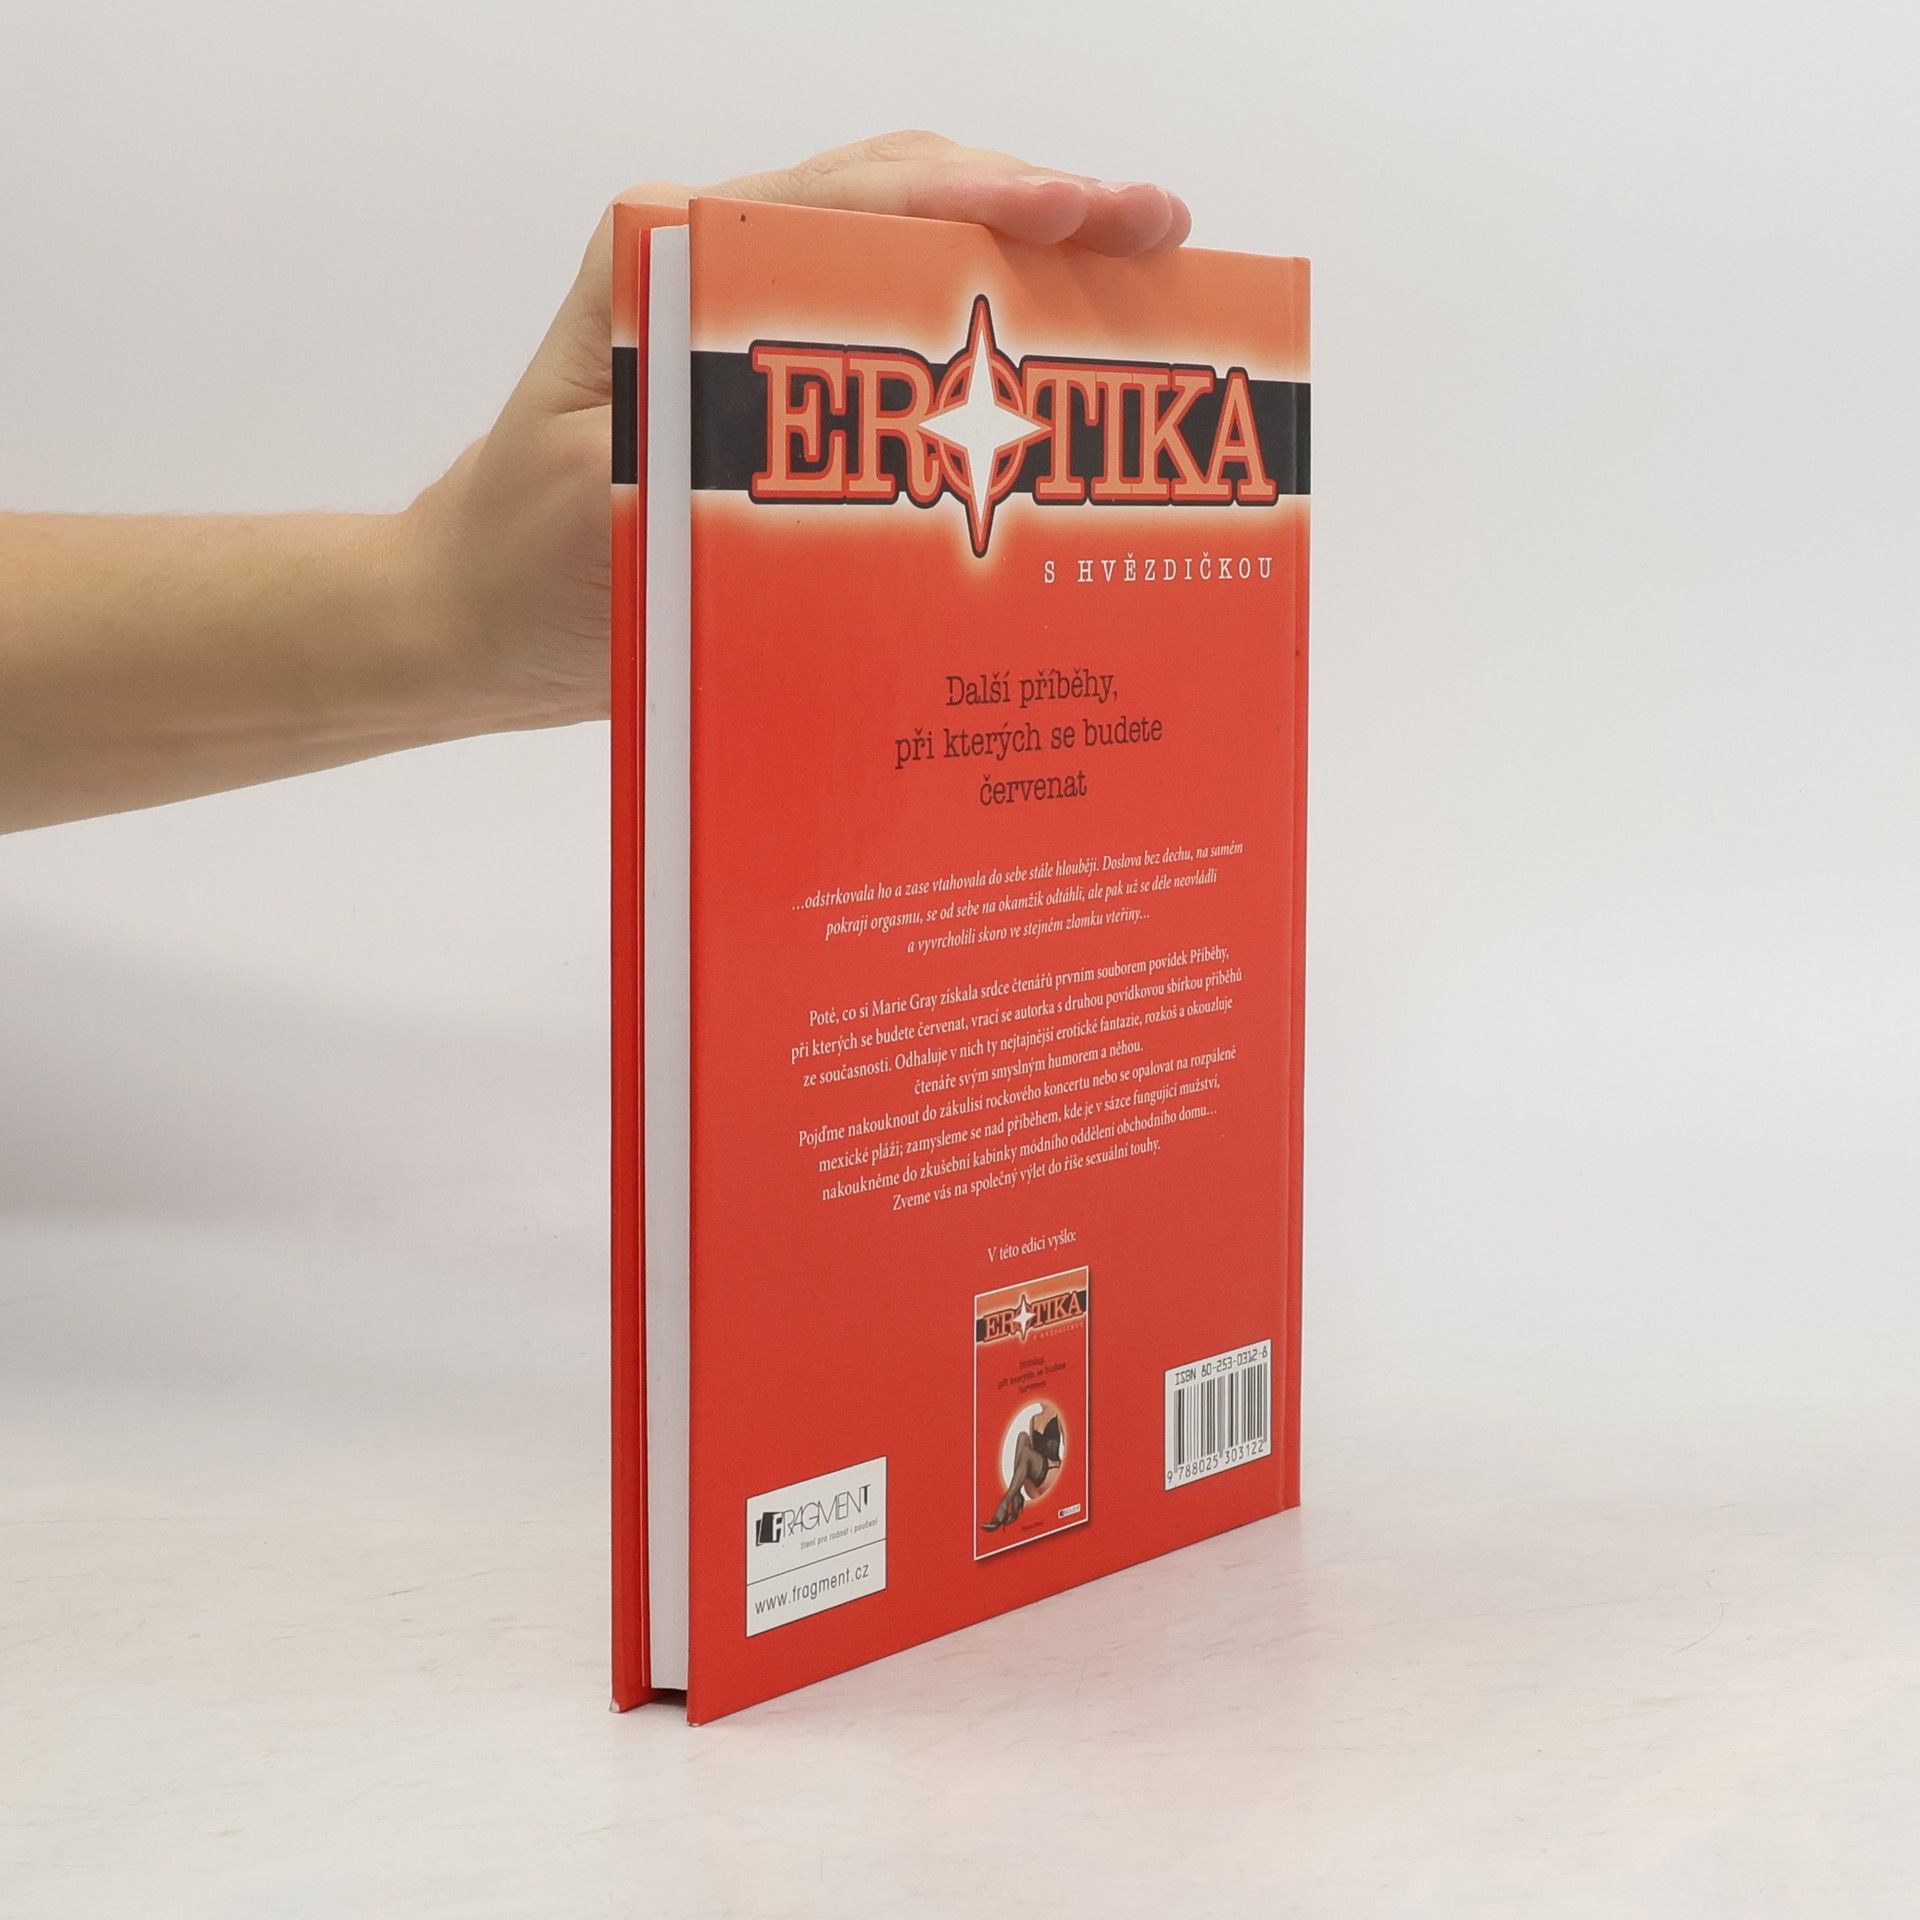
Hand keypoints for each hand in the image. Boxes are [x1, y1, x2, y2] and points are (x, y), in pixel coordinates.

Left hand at [406, 132, 1193, 729]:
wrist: (471, 623)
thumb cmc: (523, 569)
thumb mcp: (611, 513)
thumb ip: (719, 453)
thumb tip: (872, 436)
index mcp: (668, 259)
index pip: (852, 198)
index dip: (984, 198)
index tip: (1088, 212)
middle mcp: (716, 269)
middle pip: (903, 205)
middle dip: (1040, 212)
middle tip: (1161, 234)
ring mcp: (750, 327)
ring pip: (910, 259)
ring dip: (1027, 270)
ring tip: (1143, 280)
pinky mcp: (775, 396)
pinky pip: (894, 343)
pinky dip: (980, 345)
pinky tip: (1059, 364)